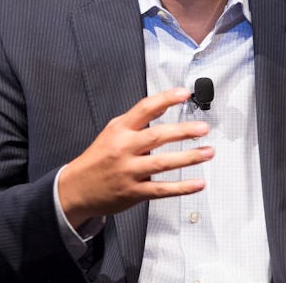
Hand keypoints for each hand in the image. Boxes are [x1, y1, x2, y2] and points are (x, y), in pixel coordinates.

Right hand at [58, 87, 212, 227]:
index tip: (183, 93)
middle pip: (157, 136)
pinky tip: (197, 183)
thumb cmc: (98, 158)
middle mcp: (124, 149)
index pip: (144, 109)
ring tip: (208, 152)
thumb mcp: (111, 132)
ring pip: (163, 163)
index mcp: (120, 130)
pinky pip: (162, 189)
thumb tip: (161, 108)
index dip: (165, 99)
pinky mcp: (134, 192)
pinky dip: (182, 187)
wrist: (77, 187)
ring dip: (189, 158)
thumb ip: (135, 121)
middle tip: (202, 128)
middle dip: (183, 131)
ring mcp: (129, 171)